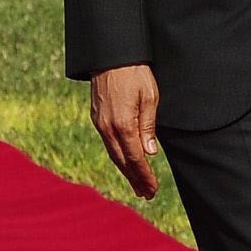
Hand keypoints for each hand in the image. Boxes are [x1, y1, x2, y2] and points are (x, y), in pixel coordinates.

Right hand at [89, 64, 160, 198]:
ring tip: (137, 185)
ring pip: (114, 154)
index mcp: (123, 124)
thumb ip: (148, 127)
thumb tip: (149, 153)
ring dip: (126, 171)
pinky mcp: (97, 118)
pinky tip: (125, 162)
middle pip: (123, 161)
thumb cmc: (135, 73)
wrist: (111, 56)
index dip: (144, 176)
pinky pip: (108, 143)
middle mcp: (108, 128)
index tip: (152, 189)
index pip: (135, 158)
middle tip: (147, 194)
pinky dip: (118, 157)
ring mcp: (100, 124)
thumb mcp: (149, 97)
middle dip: (135, 179)